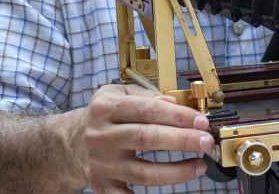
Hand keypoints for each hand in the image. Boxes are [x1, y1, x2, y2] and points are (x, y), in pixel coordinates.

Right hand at [84, 84, 214, 191]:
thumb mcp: (119, 94)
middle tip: (206, 142)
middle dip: (182, 141)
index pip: (149, 110)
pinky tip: (174, 188)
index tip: (201, 122)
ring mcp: (101, 164)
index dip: (178, 116)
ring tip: (199, 166)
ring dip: (177, 171)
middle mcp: (101, 136)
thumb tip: (175, 103)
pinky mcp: (102, 186)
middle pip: (147, 139)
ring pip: (143, 173)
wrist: (72, 142)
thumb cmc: (105, 115)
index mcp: (106, 108)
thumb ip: (147, 95)